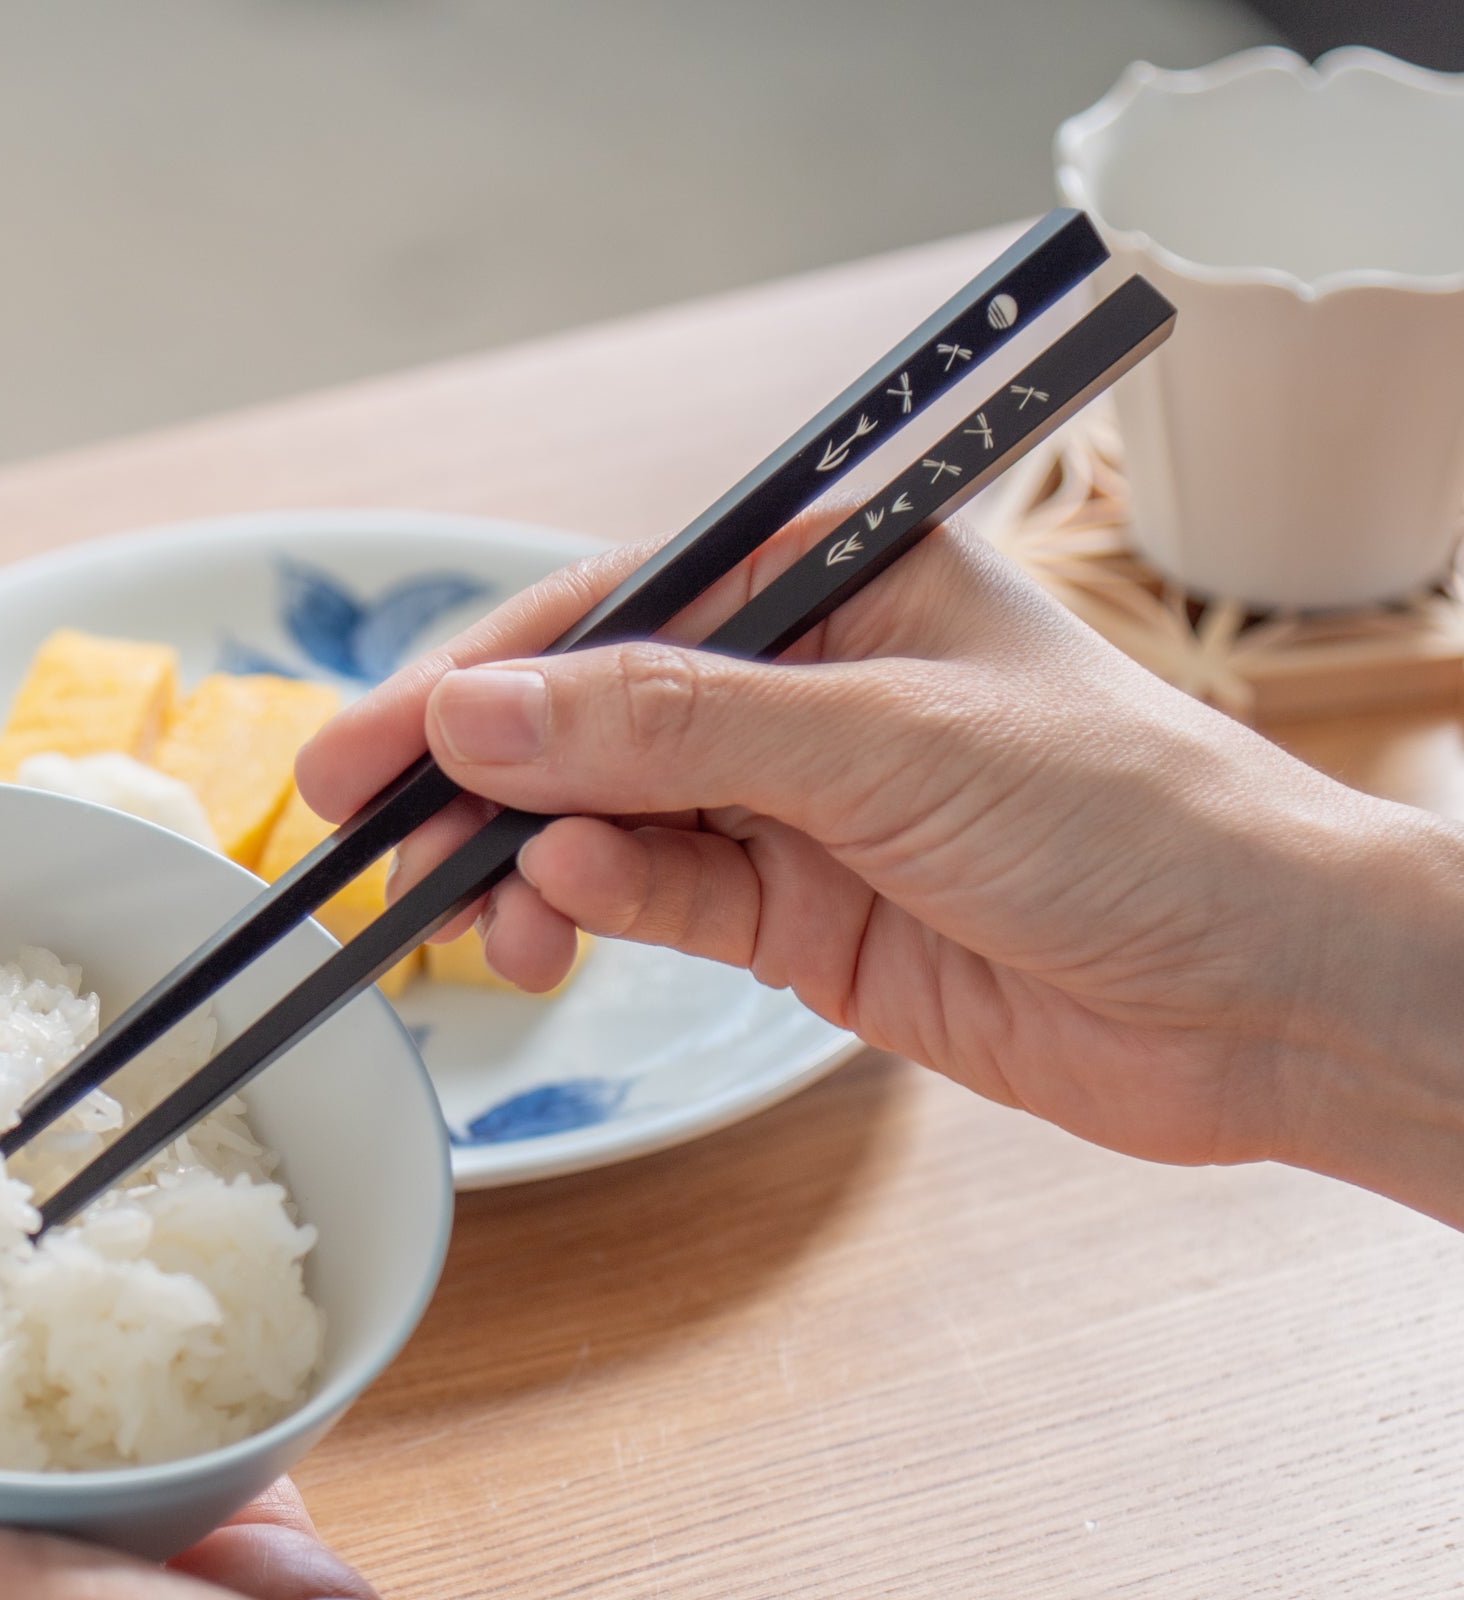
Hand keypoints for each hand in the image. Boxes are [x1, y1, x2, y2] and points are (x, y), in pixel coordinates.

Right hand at [299, 525, 1463, 1222]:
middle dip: (476, 777)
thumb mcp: (881, 744)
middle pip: (591, 717)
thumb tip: (482, 717)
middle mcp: (806, 688)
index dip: (480, 675)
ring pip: (609, 819)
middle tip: (363, 838)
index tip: (367, 741)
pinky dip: (603, 904)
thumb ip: (670, 730)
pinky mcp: (800, 919)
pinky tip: (564, 913)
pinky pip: (663, 897)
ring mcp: (797, 809)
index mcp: (840, 583)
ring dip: (527, 860)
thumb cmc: (1124, 819)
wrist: (1252, 999)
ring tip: (477, 913)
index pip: (618, 611)